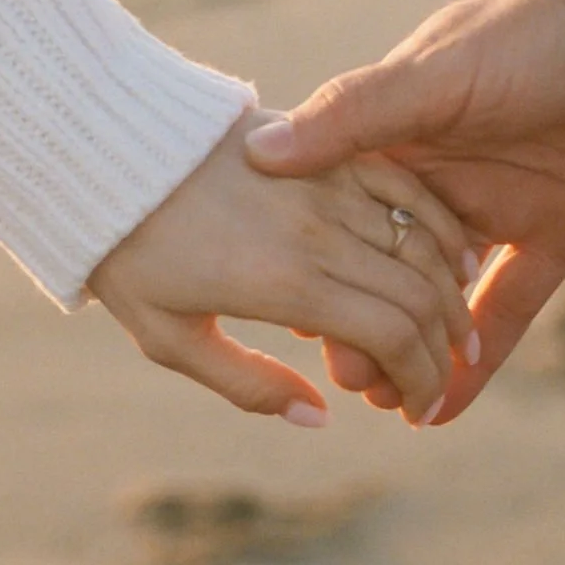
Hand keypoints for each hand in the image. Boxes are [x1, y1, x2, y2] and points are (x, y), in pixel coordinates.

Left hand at [88, 109, 475, 423]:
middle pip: (417, 296)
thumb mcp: (170, 338)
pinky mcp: (327, 151)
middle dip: (443, 349)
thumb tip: (322, 416)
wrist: (105, 149)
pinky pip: (404, 189)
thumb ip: (248, 384)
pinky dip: (440, 228)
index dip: (420, 379)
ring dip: (451, 295)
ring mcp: (326, 184)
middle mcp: (316, 230)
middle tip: (442, 380)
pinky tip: (456, 260)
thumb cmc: (130, 254)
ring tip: (458, 333)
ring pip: (420, 244)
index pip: (389, 337)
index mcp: (282, 283)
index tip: (420, 410)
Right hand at [245, 0, 564, 421]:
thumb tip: (259, 152)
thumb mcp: (441, 72)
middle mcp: (443, 172)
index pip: (340, 210)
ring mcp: (500, 207)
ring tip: (383, 405)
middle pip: (386, 262)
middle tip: (344, 380)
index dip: (314, 264)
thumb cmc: (544, 28)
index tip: (285, 319)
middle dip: (361, 321)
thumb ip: (357, 114)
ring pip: (441, 295)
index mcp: (402, 129)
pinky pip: (511, 307)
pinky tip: (448, 408)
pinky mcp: (557, 236)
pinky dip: (482, 357)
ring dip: (412, 348)